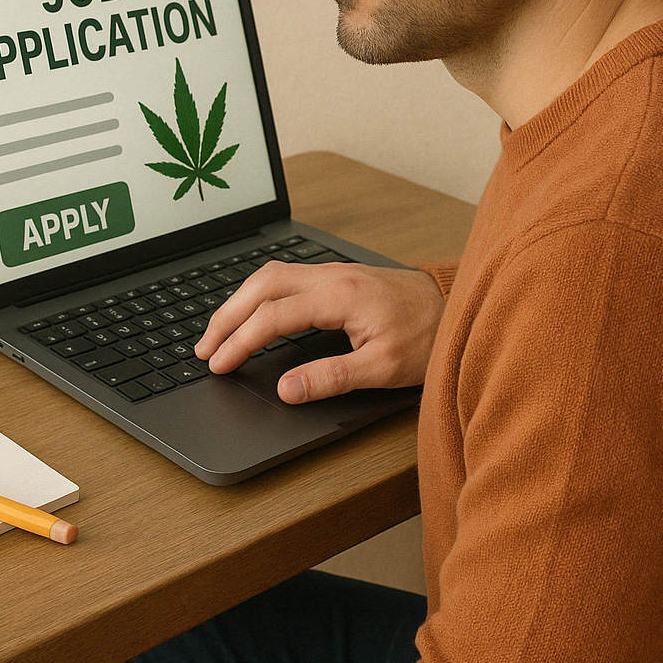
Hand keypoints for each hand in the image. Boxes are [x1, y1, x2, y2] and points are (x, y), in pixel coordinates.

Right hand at [194, 262, 446, 402]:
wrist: (459, 307)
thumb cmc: (428, 337)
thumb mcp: (382, 369)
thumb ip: (330, 379)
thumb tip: (285, 390)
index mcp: (339, 296)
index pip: (272, 316)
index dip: (239, 341)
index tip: (218, 363)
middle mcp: (332, 276)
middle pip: (260, 285)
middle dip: (226, 316)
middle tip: (204, 348)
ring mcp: (334, 272)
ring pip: (270, 275)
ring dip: (239, 301)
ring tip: (220, 331)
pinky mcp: (339, 276)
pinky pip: (286, 277)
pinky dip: (259, 294)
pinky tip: (253, 311)